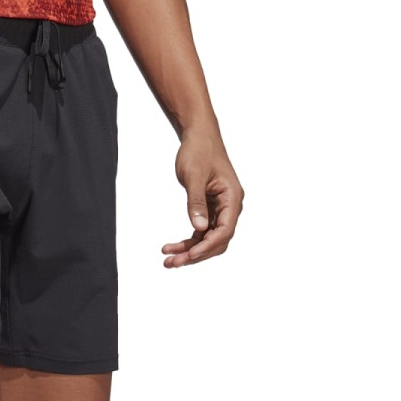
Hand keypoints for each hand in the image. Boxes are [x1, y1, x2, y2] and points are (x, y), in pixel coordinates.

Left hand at [163, 131, 243, 267]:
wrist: (198, 136)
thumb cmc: (198, 151)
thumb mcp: (194, 176)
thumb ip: (196, 203)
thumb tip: (199, 228)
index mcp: (232, 197)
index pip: (225, 230)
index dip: (207, 245)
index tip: (189, 255)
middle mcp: (230, 206)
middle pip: (217, 240)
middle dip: (196, 254)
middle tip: (172, 263)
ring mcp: (221, 210)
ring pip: (208, 239)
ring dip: (189, 251)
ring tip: (168, 260)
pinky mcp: (210, 210)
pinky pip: (201, 232)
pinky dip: (188, 242)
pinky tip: (171, 248)